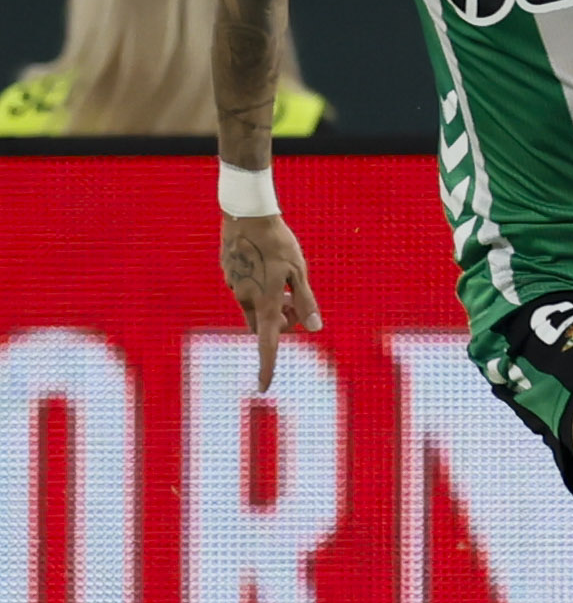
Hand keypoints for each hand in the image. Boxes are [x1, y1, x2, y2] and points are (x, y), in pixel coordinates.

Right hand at [220, 213, 321, 391]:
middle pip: (262, 327)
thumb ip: (305, 300)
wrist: (246, 215)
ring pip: (253, 308)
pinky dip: (260, 290)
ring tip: (286, 283)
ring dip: (270, 307)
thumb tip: (314, 328)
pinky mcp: (228, 273)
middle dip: (280, 324)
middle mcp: (245, 298)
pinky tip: (269, 268)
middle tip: (297, 304)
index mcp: (264, 302)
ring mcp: (234, 285)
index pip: (267, 343)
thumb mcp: (298, 271)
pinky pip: (245, 290)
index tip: (264, 387)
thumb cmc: (278, 242)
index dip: (267, 367)